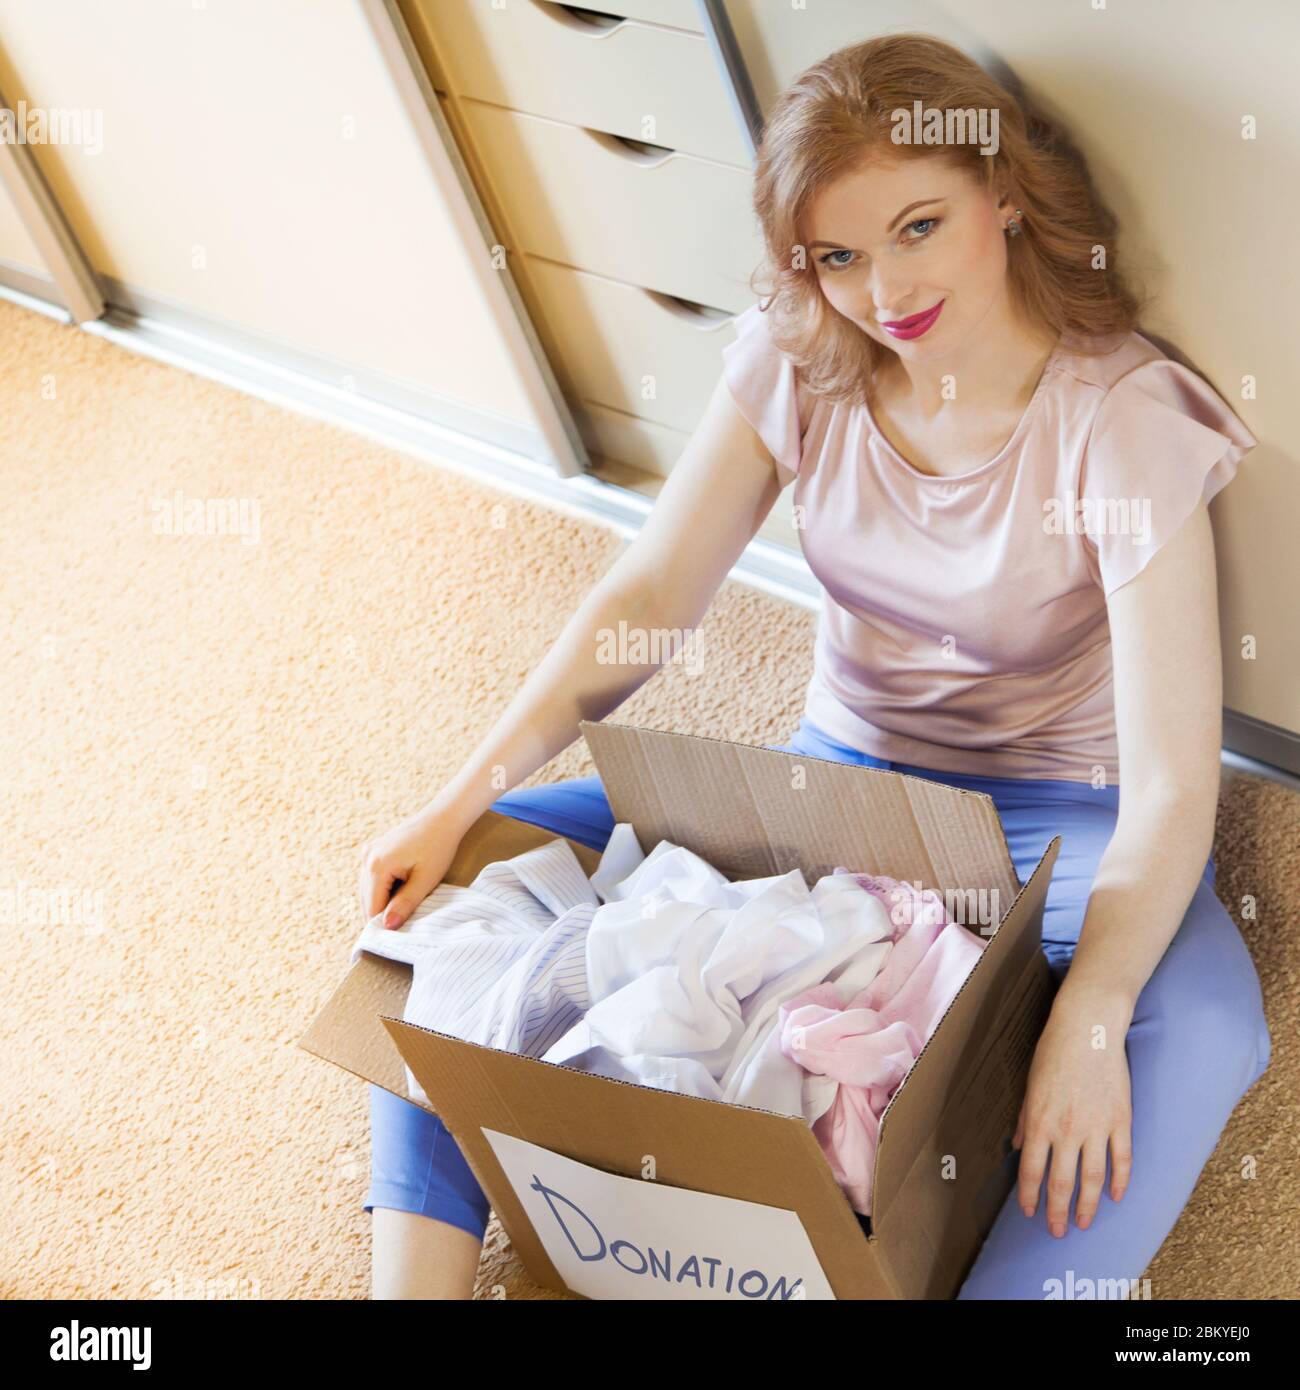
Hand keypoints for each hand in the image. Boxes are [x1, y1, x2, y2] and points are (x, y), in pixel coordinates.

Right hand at [356, 802, 465, 930]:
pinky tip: (401, 889)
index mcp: (377, 866)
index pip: (372, 908)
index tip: (399, 935)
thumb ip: (406, 904)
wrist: (442, 819)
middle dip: (383, 914)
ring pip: (368, 891)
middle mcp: (366, 859)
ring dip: (383, 902)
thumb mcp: (425, 880)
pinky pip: (372, 879)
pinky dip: (383, 889)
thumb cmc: (437, 848)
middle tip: (404, 923)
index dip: (384, 925)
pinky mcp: (372, 851)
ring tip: (405, 904)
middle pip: (367, 901)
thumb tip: (388, 926)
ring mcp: (367, 853)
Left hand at [1012, 985, 1133, 1236]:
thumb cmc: (1053, 1053)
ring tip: (1084, 1223)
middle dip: (1058, 1212)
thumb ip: (1025, 1119)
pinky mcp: (1122, 1121)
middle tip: (1056, 1232)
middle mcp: (1068, 1131)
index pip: (1032, 1171)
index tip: (1030, 1213)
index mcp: (1040, 1122)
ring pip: (1093, 1180)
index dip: (1030, 1197)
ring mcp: (1097, 1128)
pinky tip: (1116, 1197)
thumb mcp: (1030, 1085)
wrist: (1088, 1029)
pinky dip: (1120, 1182)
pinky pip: (1122, 1160)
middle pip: (1062, 1183)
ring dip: (1088, 1206)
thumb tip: (1018, 1146)